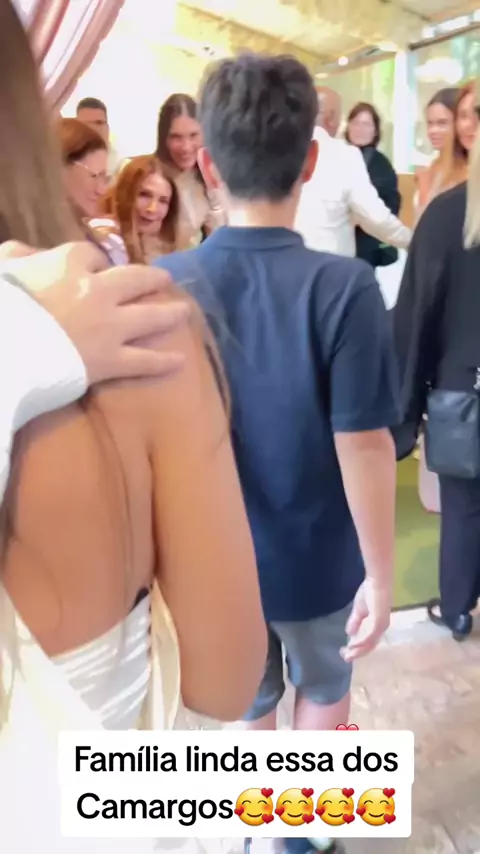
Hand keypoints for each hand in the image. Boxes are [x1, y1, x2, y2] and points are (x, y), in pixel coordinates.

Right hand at [2, 242, 190, 383]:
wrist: (6, 345)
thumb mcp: (4, 268)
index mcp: (68, 263)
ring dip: (169, 313)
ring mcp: (109, 326)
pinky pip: (144, 360)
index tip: (98, 266)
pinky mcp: (111, 360)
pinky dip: (163, 361)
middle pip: (134, 279)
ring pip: (148, 316)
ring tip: (183, 312)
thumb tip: (26, 253)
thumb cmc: (1, 305)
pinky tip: (180, 360)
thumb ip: (19, 256)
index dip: (96, 261)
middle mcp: (97, 289)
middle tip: (164, 279)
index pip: (90, 255)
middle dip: (150, 279)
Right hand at [340, 579, 391, 661]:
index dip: (358, 649)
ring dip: (358, 650)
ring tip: (347, 654)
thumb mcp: (359, 610)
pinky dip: (360, 641)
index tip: (345, 652)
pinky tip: (352, 644)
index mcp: (377, 626)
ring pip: (369, 643)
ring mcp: (380, 625)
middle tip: (344, 657)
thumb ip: (355, 622)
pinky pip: (369, 635)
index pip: (368, 642)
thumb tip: (349, 634)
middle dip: (357, 653)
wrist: (377, 581)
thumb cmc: (370, 592)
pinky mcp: (378, 620)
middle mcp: (381, 628)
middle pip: (369, 646)